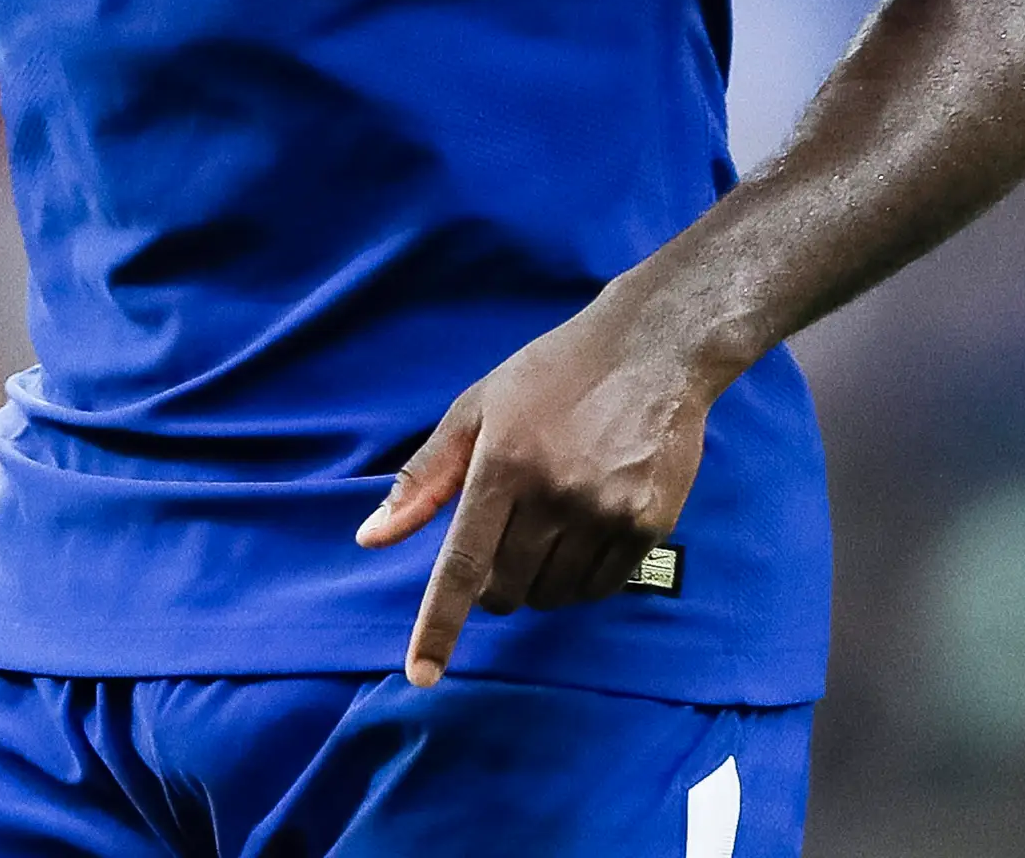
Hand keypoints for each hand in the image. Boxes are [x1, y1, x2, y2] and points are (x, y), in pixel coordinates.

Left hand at [352, 291, 720, 685]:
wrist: (655, 347)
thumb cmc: (555, 373)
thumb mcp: (478, 407)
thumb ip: (424, 477)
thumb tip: (370, 538)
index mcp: (504, 464)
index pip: (463, 564)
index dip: (440, 625)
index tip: (421, 675)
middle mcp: (555, 494)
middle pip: (508, 590)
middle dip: (496, 583)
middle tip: (509, 536)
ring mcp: (606, 512)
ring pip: (553, 595)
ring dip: (541, 582)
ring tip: (553, 526)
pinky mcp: (649, 523)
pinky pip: (601, 588)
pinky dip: (583, 579)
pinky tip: (587, 532)